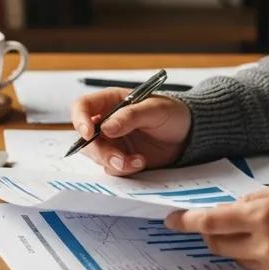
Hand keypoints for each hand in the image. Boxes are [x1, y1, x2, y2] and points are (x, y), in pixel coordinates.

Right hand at [69, 88, 190, 175]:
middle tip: (120, 159)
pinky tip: (141, 162)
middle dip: (101, 151)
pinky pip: (113, 168)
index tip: (89, 134)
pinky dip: (125, 169)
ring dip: (114, 162)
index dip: (80, 119)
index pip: (83, 106)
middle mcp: (106, 121)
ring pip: (97, 156)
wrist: (188, 135)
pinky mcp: (121, 158)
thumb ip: (130, 116)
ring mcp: (112, 142)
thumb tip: (106, 128)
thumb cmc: (172, 113)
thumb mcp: (155, 109)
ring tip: (138, 161)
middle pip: (86, 138)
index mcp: (111, 101)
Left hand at [165, 182, 268, 269]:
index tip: (171, 221)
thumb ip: (257, 197)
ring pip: (237, 259)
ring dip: (238, 245)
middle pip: (217, 244)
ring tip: (263, 232)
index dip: (186, 222)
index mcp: (263, 214)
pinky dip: (262, 258)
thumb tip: (234, 207)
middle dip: (211, 233)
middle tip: (216, 223)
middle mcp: (265, 244)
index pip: (211, 221)